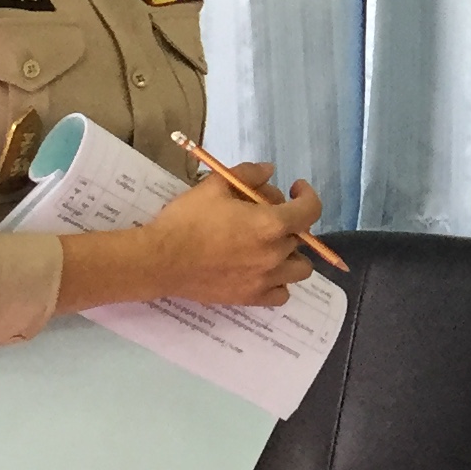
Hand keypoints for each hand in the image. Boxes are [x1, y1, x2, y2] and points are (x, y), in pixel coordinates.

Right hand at [57, 165, 327, 311]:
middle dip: (288, 219)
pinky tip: (263, 271)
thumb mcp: (215, 185)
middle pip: (300, 235)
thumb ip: (248, 174)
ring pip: (300, 268)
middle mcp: (275, 254)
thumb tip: (269, 170)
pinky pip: (281, 294)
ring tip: (270, 245)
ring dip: (292, 253)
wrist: (160, 260)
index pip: (310, 210)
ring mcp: (265, 280)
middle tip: (265, 213)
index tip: (295, 188)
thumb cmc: (187, 220)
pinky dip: (279, 282)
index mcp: (270, 224)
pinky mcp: (250, 298)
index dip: (308, 195)